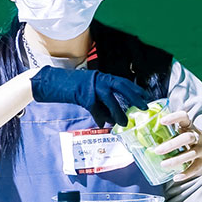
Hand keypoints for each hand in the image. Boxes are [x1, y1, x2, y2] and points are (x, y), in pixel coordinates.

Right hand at [30, 66, 149, 126]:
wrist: (55, 81)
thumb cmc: (74, 87)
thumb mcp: (91, 90)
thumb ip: (103, 101)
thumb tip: (112, 117)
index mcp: (103, 77)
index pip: (124, 82)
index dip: (136, 89)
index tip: (146, 96)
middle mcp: (100, 79)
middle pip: (121, 87)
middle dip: (133, 97)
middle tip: (144, 107)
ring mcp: (92, 87)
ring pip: (110, 99)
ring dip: (118, 112)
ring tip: (124, 122)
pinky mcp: (83, 96)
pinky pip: (95, 109)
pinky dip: (100, 118)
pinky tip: (104, 125)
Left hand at [152, 111, 201, 182]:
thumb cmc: (194, 138)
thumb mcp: (187, 130)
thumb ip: (172, 131)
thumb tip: (145, 134)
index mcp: (190, 126)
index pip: (184, 117)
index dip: (173, 118)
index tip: (162, 121)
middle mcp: (197, 137)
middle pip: (186, 138)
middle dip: (172, 144)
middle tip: (157, 150)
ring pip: (189, 154)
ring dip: (175, 160)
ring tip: (163, 164)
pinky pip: (195, 168)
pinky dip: (186, 173)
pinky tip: (176, 177)